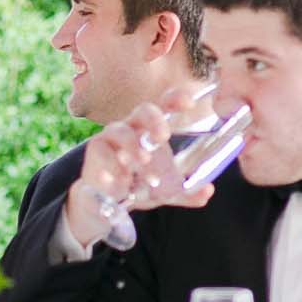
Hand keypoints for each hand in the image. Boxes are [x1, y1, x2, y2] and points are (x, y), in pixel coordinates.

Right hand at [62, 87, 216, 247]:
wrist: (104, 202)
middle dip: (154, 120)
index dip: (175, 99)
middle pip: (142, 111)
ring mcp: (111, 138)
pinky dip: (110, 165)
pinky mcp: (94, 153)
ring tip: (144, 162)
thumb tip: (207, 192)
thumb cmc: (137, 185)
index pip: (165, 105)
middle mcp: (132, 128)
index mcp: (152, 130)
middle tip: (163, 137)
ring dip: (133, 145)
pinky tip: (118, 179)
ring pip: (120, 131)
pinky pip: (100, 153)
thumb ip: (186, 193)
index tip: (189, 103)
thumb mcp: (165, 192)